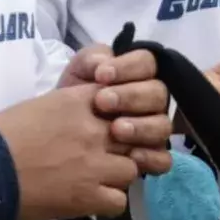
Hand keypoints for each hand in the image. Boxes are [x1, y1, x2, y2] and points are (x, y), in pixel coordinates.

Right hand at [0, 81, 172, 219]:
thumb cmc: (1, 136)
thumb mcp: (40, 106)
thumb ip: (72, 108)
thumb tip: (89, 117)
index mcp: (79, 102)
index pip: (123, 101)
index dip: (122, 116)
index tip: (113, 126)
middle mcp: (94, 130)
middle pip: (133, 135)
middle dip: (124, 146)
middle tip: (105, 157)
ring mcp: (95, 164)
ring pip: (131, 169)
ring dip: (116, 176)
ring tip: (97, 181)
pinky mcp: (88, 196)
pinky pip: (119, 201)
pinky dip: (107, 203)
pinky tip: (91, 201)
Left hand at [58, 42, 174, 174]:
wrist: (56, 137)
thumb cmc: (71, 102)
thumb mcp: (75, 75)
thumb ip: (89, 60)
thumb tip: (103, 62)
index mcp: (137, 76)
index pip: (146, 63)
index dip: (128, 67)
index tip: (102, 75)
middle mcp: (150, 101)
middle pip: (158, 93)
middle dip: (130, 96)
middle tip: (102, 102)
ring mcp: (154, 129)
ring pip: (163, 125)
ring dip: (141, 127)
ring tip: (115, 130)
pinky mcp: (152, 157)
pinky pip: (163, 159)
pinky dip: (150, 157)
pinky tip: (131, 156)